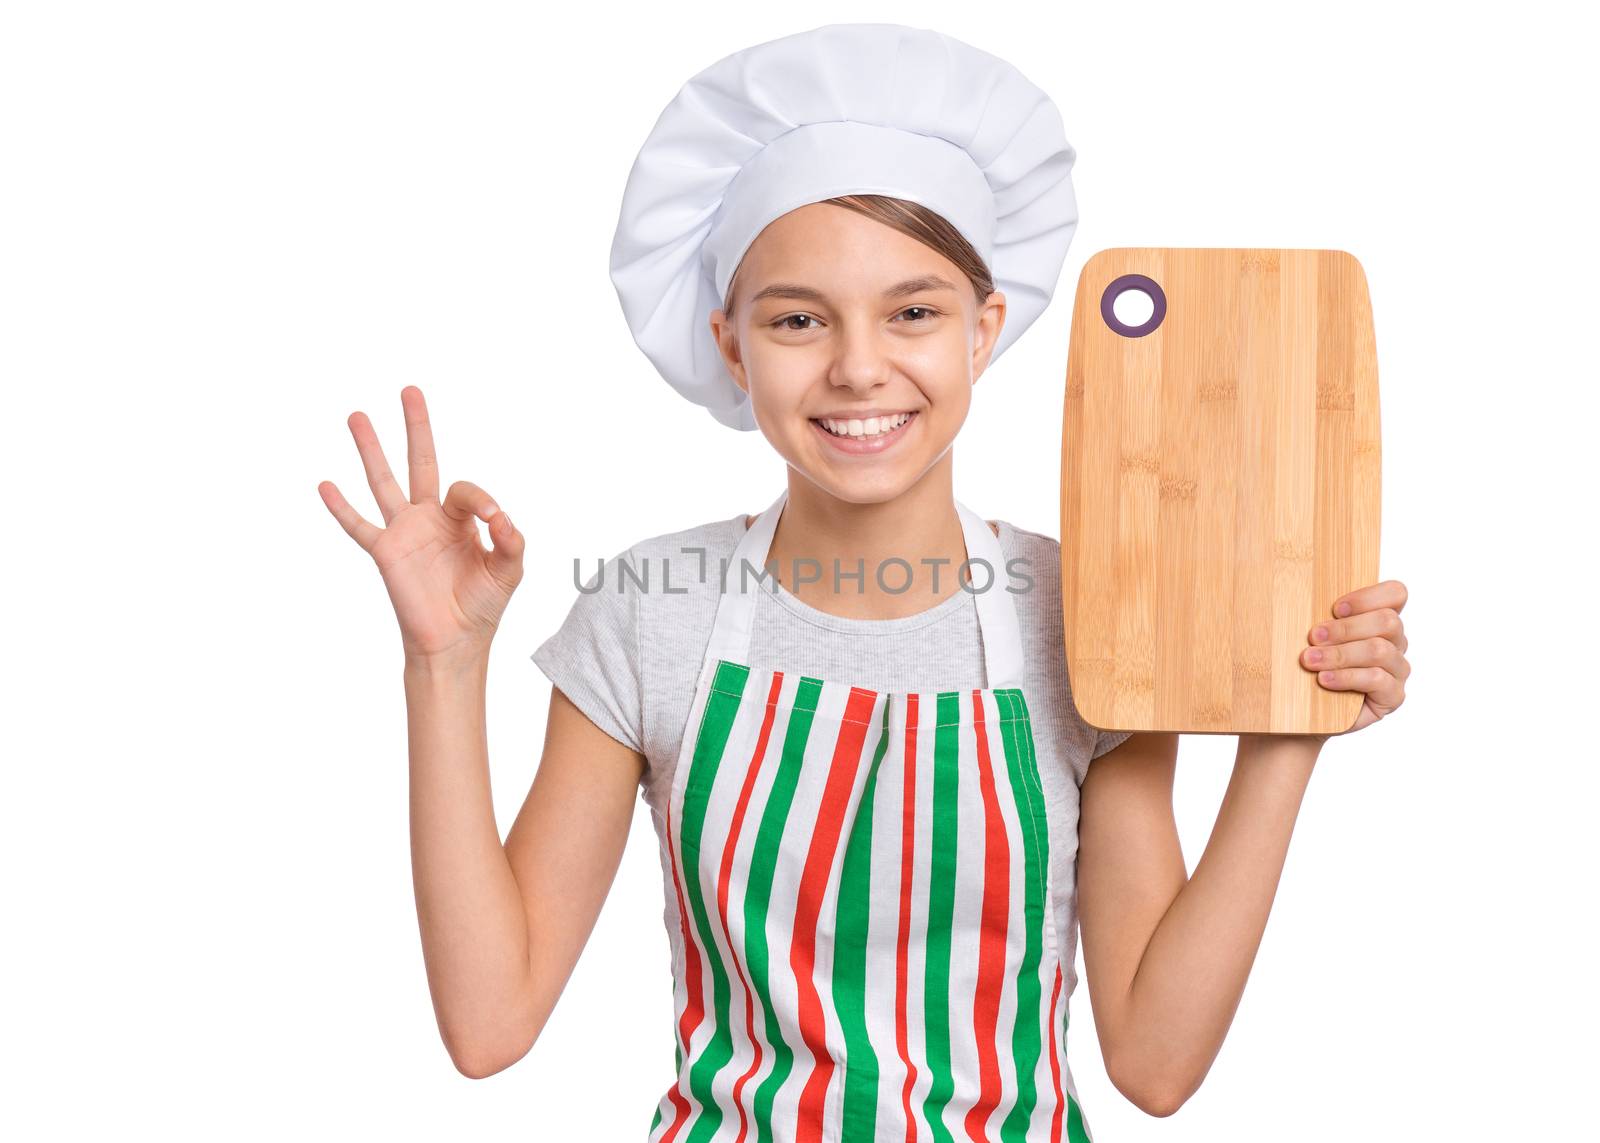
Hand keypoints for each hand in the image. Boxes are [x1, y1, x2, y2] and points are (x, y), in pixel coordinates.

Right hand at [318, 385, 525, 660]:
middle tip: (410, 391)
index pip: (464, 490)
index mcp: (461, 518)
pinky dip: (341, 508)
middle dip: (417, 427)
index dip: (479, 498)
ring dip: (371, 449)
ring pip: (384, 481)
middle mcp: (430, 518)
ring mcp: (404, 532)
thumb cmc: (483, 605)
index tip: (493, 518)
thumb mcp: (508, 570)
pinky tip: (325, 485)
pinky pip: (359, 526)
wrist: (455, 641)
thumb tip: (501, 516)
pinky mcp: (385, 553)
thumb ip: (510, 540)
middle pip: (422, 461)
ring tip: (357, 415)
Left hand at [1301, 579, 1409, 732]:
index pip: (1395, 594)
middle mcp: (1395, 642)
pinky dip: (1347, 677)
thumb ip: (1316, 615)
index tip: (1335, 608)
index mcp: (1379, 620)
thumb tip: (1290, 594)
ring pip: (1379, 650)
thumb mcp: (1312, 637)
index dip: (1368, 597)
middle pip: (1388, 621)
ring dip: (1340, 654)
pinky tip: (1324, 679)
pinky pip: (1377, 680)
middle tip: (1313, 636)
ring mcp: (1396, 669)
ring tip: (1310, 660)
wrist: (1305, 710)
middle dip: (1346, 628)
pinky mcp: (1392, 696)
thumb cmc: (1310, 667)